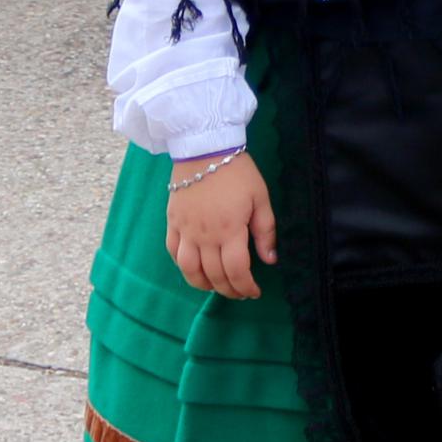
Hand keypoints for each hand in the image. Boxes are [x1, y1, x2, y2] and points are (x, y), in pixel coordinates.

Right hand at [165, 151, 275, 298]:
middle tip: (239, 293)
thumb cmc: (237, 172)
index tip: (254, 292)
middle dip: (229, 290)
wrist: (204, 148)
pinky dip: (183, 267)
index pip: (236, 271)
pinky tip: (194, 269)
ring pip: (189, 270)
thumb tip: (269, 260)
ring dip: (203, 285)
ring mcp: (185, 230)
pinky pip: (173, 253)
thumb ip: (265, 231)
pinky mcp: (172, 222)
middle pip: (214, 275)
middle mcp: (205, 236)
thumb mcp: (260, 198)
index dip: (246, 287)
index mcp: (230, 230)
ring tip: (216, 287)